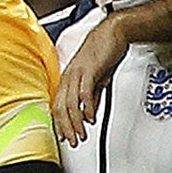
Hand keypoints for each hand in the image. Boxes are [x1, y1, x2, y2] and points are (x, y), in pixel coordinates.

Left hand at [52, 12, 125, 144]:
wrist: (114, 31)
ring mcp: (77, 73)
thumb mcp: (96, 78)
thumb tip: (89, 111)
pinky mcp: (88, 70)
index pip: (57, 106)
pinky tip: (91, 118)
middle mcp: (68, 77)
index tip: (63, 136)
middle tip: (72, 141)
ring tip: (81, 135)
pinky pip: (84, 93)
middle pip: (60, 108)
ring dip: (76, 123)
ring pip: (70, 104)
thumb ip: (92, 95)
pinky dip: (87, 108)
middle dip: (66, 128)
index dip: (59, 123)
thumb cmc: (103, 50)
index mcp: (67, 79)